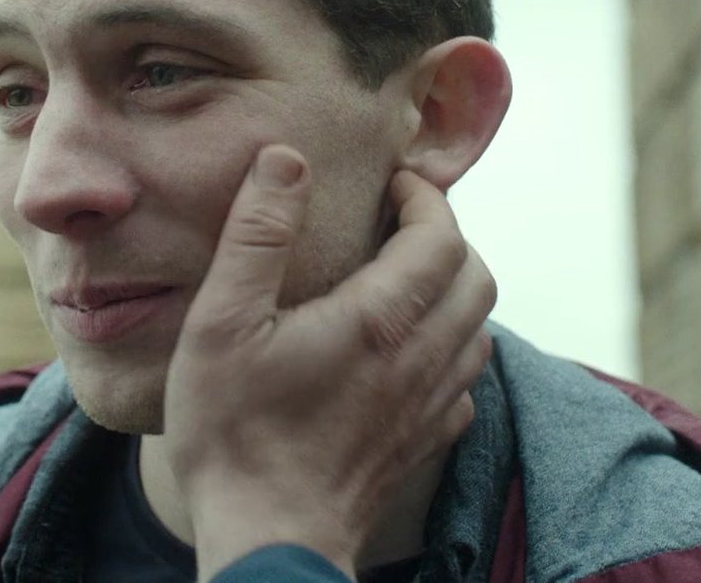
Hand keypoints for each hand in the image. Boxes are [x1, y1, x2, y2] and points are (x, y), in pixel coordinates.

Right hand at [164, 144, 495, 581]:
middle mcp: (421, 358)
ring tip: (403, 279)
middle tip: (398, 224)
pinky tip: (408, 351)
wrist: (269, 540)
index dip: (425, 196)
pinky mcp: (423, 442)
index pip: (442, 235)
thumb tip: (286, 160)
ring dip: (453, 289)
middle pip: (477, 276)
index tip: (392, 183)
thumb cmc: (235, 432)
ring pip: (478, 327)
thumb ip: (256, 235)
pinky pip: (465, 381)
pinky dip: (450, 347)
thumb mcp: (221, 322)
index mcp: (379, 319)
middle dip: (447, 237)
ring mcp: (429, 405)